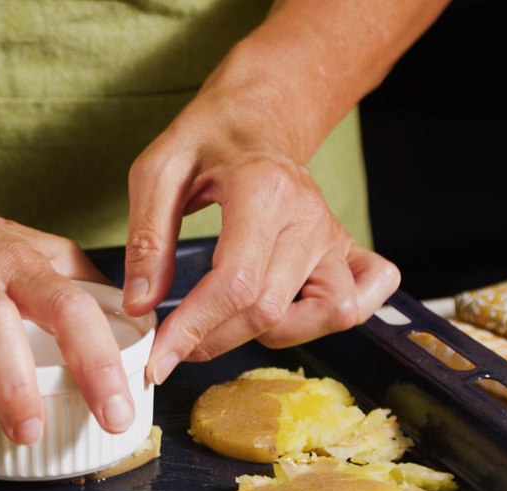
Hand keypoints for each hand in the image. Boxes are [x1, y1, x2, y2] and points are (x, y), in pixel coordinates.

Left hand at [121, 89, 400, 384]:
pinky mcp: (347, 249)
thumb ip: (147, 239)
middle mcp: (309, 216)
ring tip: (228, 319)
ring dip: (269, 334)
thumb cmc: (207, 140)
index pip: (235, 284)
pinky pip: (365, 299)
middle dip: (214, 340)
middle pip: (270, 310)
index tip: (160, 359)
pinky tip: (288, 315)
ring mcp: (334, 235)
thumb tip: (142, 304)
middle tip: (176, 342)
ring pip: (324, 315)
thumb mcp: (158, 172)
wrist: (258, 115)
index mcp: (263, 190)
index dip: (193, 330)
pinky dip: (328, 320)